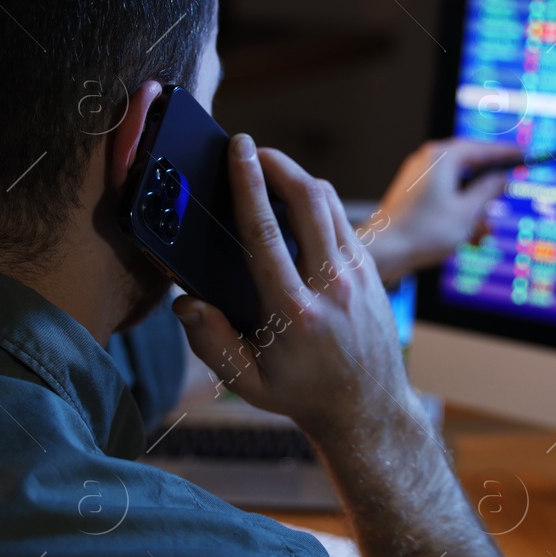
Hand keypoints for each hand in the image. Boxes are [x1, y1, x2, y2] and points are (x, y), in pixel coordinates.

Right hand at [172, 134, 417, 444]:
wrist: (367, 408)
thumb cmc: (300, 394)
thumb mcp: (246, 382)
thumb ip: (211, 343)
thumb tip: (185, 302)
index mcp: (293, 312)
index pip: (265, 233)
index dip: (248, 184)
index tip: (237, 150)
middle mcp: (330, 286)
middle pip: (307, 201)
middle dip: (277, 164)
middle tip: (250, 149)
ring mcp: (356, 275)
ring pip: (329, 204)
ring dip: (298, 177)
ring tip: (269, 168)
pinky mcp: (370, 271)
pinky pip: (342, 220)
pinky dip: (317, 200)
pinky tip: (295, 201)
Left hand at [366, 139, 521, 281]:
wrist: (383, 251)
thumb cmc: (423, 231)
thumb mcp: (468, 212)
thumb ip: (489, 191)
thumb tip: (501, 178)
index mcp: (443, 157)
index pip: (483, 147)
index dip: (507, 153)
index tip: (526, 155)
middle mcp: (429, 161)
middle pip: (471, 167)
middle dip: (488, 192)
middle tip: (503, 202)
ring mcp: (418, 177)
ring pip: (459, 187)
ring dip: (474, 209)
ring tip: (482, 234)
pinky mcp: (413, 194)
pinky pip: (444, 197)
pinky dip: (458, 213)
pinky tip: (467, 237)